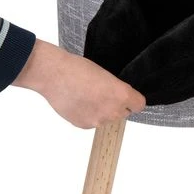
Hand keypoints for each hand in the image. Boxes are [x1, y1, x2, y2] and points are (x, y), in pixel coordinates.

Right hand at [12, 38, 145, 128]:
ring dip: (102, 111)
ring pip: (107, 118)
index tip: (129, 97)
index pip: (139, 105)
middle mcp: (112, 110)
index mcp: (121, 94)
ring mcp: (98, 120)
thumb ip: (117, 89)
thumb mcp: (106, 74)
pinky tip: (79, 102)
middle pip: (123, 113)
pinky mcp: (84, 125)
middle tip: (102, 93)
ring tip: (87, 96)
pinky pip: (93, 122)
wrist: (54, 75)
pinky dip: (88, 115)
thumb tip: (120, 98)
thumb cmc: (78, 68)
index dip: (133, 100)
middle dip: (116, 105)